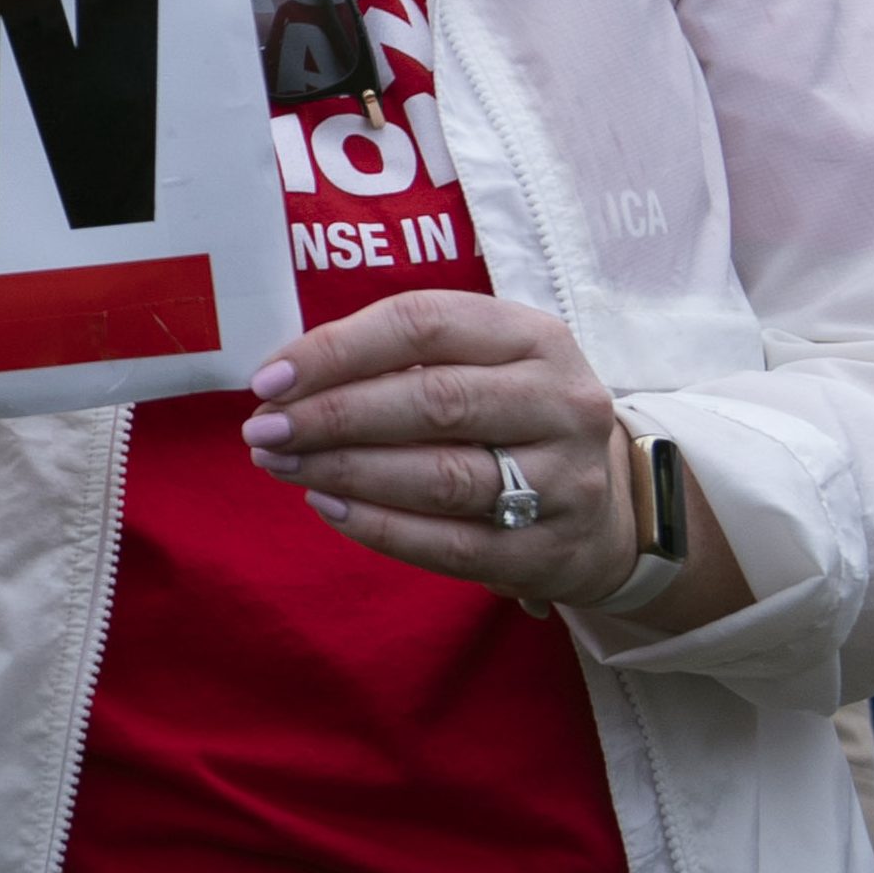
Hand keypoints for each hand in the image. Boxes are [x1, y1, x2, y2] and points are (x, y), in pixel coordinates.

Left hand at [241, 289, 744, 629]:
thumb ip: (398, 357)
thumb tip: (285, 377)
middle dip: (332, 415)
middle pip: (432, 400)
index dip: (337, 349)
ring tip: (280, 466)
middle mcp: (560, 402)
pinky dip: (380, 527)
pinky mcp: (550, 550)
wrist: (611, 506)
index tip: (269, 378)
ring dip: (346, 471)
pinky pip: (451, 543)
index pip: (423, 322)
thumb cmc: (510, 416)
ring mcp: (564, 480)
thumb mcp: (482, 362)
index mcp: (534, 336)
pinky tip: (327, 508)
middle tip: (262, 430)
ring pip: (441, 475)